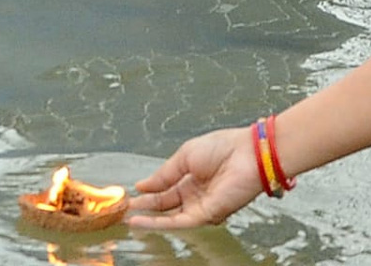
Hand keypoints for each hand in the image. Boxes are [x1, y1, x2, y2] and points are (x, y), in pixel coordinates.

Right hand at [126, 126, 263, 228]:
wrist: (248, 153)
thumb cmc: (222, 147)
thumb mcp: (185, 155)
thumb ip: (164, 174)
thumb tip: (142, 185)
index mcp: (191, 177)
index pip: (164, 190)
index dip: (146, 194)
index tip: (128, 196)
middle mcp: (194, 194)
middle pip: (164, 206)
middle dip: (144, 208)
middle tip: (122, 209)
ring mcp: (200, 206)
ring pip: (169, 218)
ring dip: (148, 219)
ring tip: (126, 217)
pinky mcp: (206, 214)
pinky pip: (179, 223)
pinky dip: (159, 223)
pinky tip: (141, 220)